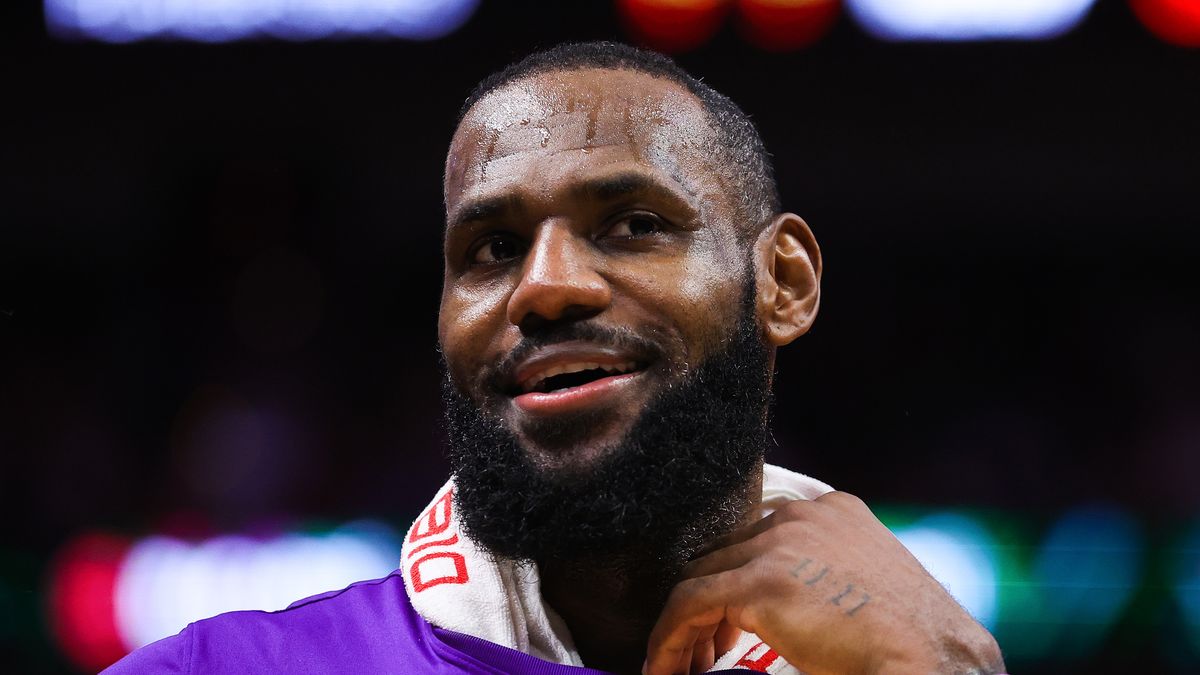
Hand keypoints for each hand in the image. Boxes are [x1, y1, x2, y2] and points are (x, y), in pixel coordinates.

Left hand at [642, 491, 1004, 674]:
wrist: (931, 659)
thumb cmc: (912, 638)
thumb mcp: (867, 584)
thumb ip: (823, 576)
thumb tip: (783, 606)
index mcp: (833, 510)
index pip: (761, 536)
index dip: (738, 579)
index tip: (729, 621)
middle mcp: (802, 514)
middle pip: (727, 555)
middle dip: (713, 606)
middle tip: (707, 650)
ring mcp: (779, 544)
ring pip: (701, 579)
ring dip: (687, 627)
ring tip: (686, 666)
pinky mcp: (759, 581)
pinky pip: (689, 605)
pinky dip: (670, 640)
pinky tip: (668, 669)